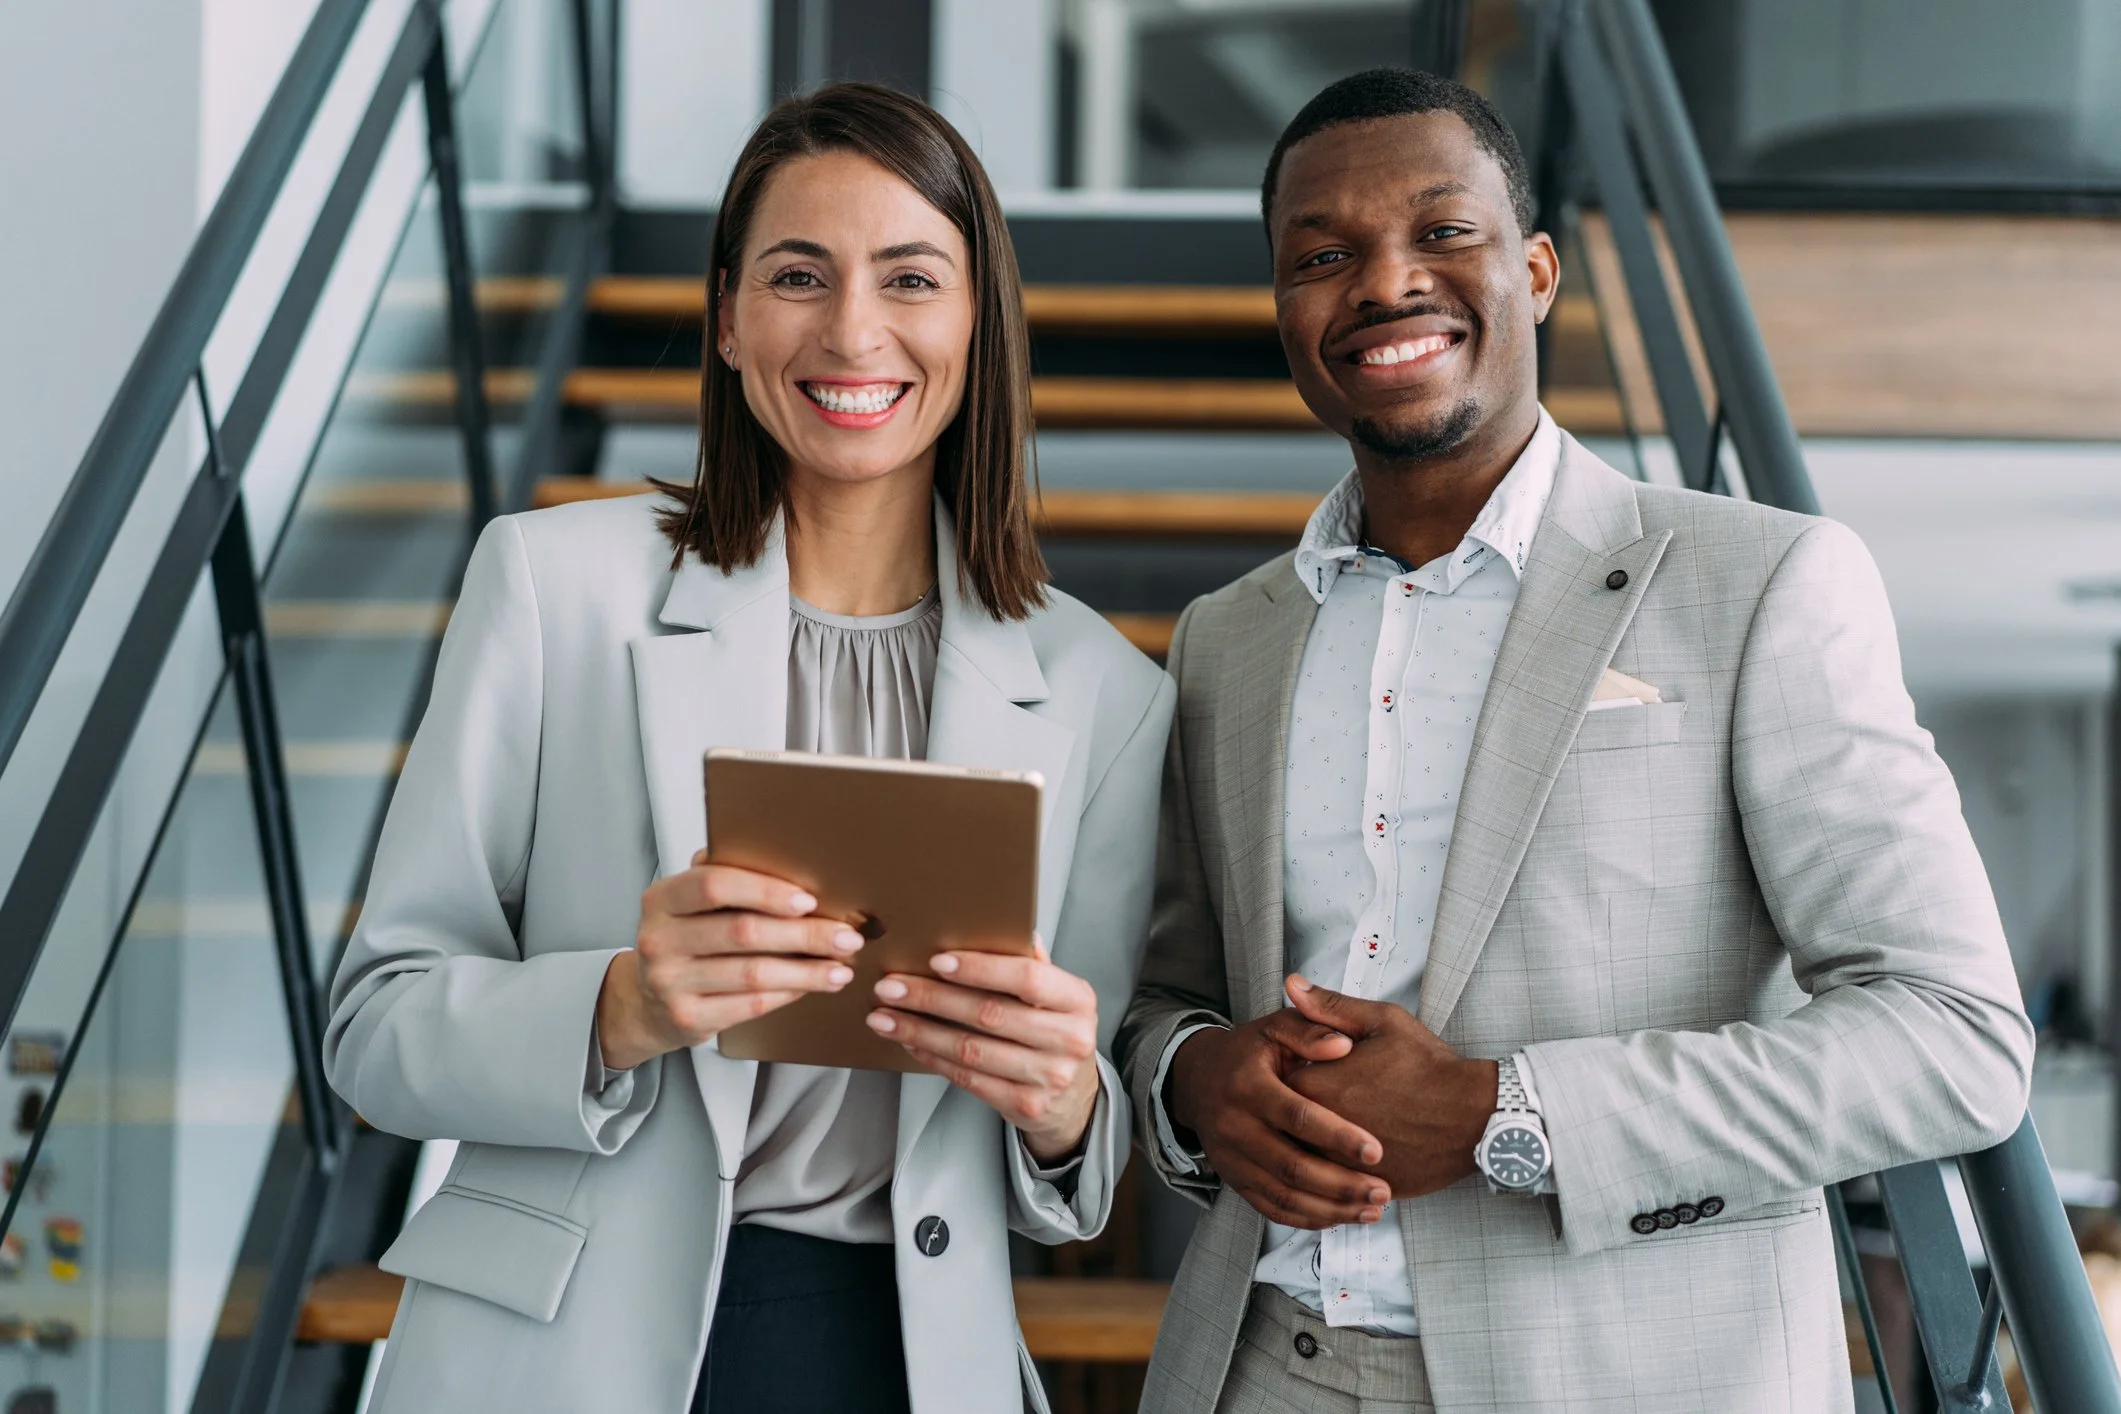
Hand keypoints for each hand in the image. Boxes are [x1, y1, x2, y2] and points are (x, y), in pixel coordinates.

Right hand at [596, 851, 864, 1071]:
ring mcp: (669, 983)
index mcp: (662, 899)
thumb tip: (787, 857)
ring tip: (841, 967)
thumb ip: (724, 877)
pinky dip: (788, 993)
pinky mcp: (687, 1018)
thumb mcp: (688, 903)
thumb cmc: (682, 942)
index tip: (808, 900)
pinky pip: (750, 1004)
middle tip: (845, 936)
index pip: (714, 885)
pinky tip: (812, 985)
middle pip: (743, 932)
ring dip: (806, 971)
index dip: (765, 891)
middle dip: (804, 934)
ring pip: (753, 974)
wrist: (646, 1002)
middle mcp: (659, 940)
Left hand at [866, 938, 1100, 1162]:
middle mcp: (1069, 1039)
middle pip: (990, 1014)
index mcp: (1077, 1000)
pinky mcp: (1025, 1105)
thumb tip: (998, 923)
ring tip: (885, 1017)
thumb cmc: (1055, 1031)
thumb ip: (1030, 963)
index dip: (980, 969)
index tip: (936, 961)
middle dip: (932, 998)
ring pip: (971, 1050)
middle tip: (890, 987)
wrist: (1074, 1096)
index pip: (1027, 978)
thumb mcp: (1056, 994)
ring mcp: (1049, 1076)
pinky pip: (968, 1078)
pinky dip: (932, 1057)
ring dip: (920, 1031)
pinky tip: (910, 1042)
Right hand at [1166, 1006, 1391, 1229]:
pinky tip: (1341, 1217)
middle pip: (1291, 1166)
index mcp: (1247, 1085)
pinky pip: (1271, 1209)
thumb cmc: (1248, 1052)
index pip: (1296, 1116)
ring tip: (1372, 1210)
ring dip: (1330, 1209)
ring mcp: (1231, 1158)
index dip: (1337, 1136)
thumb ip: (1310, 1031)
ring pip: (1283, 1196)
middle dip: (1341, 1185)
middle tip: (1382, 1191)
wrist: (1197, 1079)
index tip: (1376, 1151)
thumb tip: (1344, 1046)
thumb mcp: (1275, 1028)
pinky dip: (1308, 1218)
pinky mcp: (1233, 1180)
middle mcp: (1234, 1126)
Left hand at [1280, 976, 1497, 1200]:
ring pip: (1306, 1161)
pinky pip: (1335, 1187)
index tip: (1300, 1072)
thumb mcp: (1382, 1022)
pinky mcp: (1366, 1187)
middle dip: (1293, 1116)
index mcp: (1318, 1087)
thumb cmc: (1431, 1068)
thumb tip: (1293, 986)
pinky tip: (1351, 1158)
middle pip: (1283, 1128)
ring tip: (1336, 1131)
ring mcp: (1343, 1165)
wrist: (1474, 1115)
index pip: (1275, 1086)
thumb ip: (1330, 1007)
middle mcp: (1322, 1131)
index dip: (1285, 1078)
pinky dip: (1337, 1174)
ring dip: (1311, 1148)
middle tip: (1316, 1103)